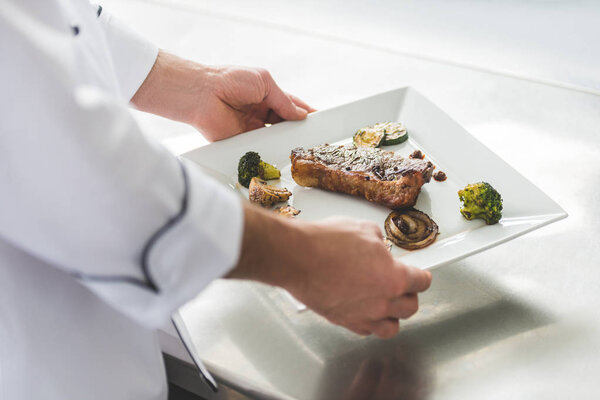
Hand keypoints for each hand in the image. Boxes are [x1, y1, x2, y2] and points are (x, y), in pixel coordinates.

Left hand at [132, 51, 314, 140]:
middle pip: (286, 125)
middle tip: (314, 137)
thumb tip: (300, 114)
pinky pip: (261, 149)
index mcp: (266, 96)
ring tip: (302, 146)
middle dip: (299, 130)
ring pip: (275, 138)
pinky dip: (271, 150)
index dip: (305, 114)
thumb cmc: (229, 80)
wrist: (202, 95)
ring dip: (287, 141)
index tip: (320, 121)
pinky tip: (282, 153)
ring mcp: (252, 129)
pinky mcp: (243, 143)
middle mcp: (260, 113)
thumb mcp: (263, 82)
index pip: (291, 106)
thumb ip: (284, 100)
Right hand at [288, 217, 431, 338]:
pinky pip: (366, 330)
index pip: (422, 282)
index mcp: (394, 277)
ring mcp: (363, 315)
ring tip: (389, 304)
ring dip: (393, 315)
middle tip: (404, 285)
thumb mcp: (363, 230)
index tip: (421, 275)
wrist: (297, 257)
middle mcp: (382, 301)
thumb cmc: (326, 243)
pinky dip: (369, 323)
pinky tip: (366, 312)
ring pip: (391, 327)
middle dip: (409, 295)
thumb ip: (379, 242)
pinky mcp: (343, 321)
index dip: (423, 276)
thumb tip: (378, 246)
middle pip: (410, 307)